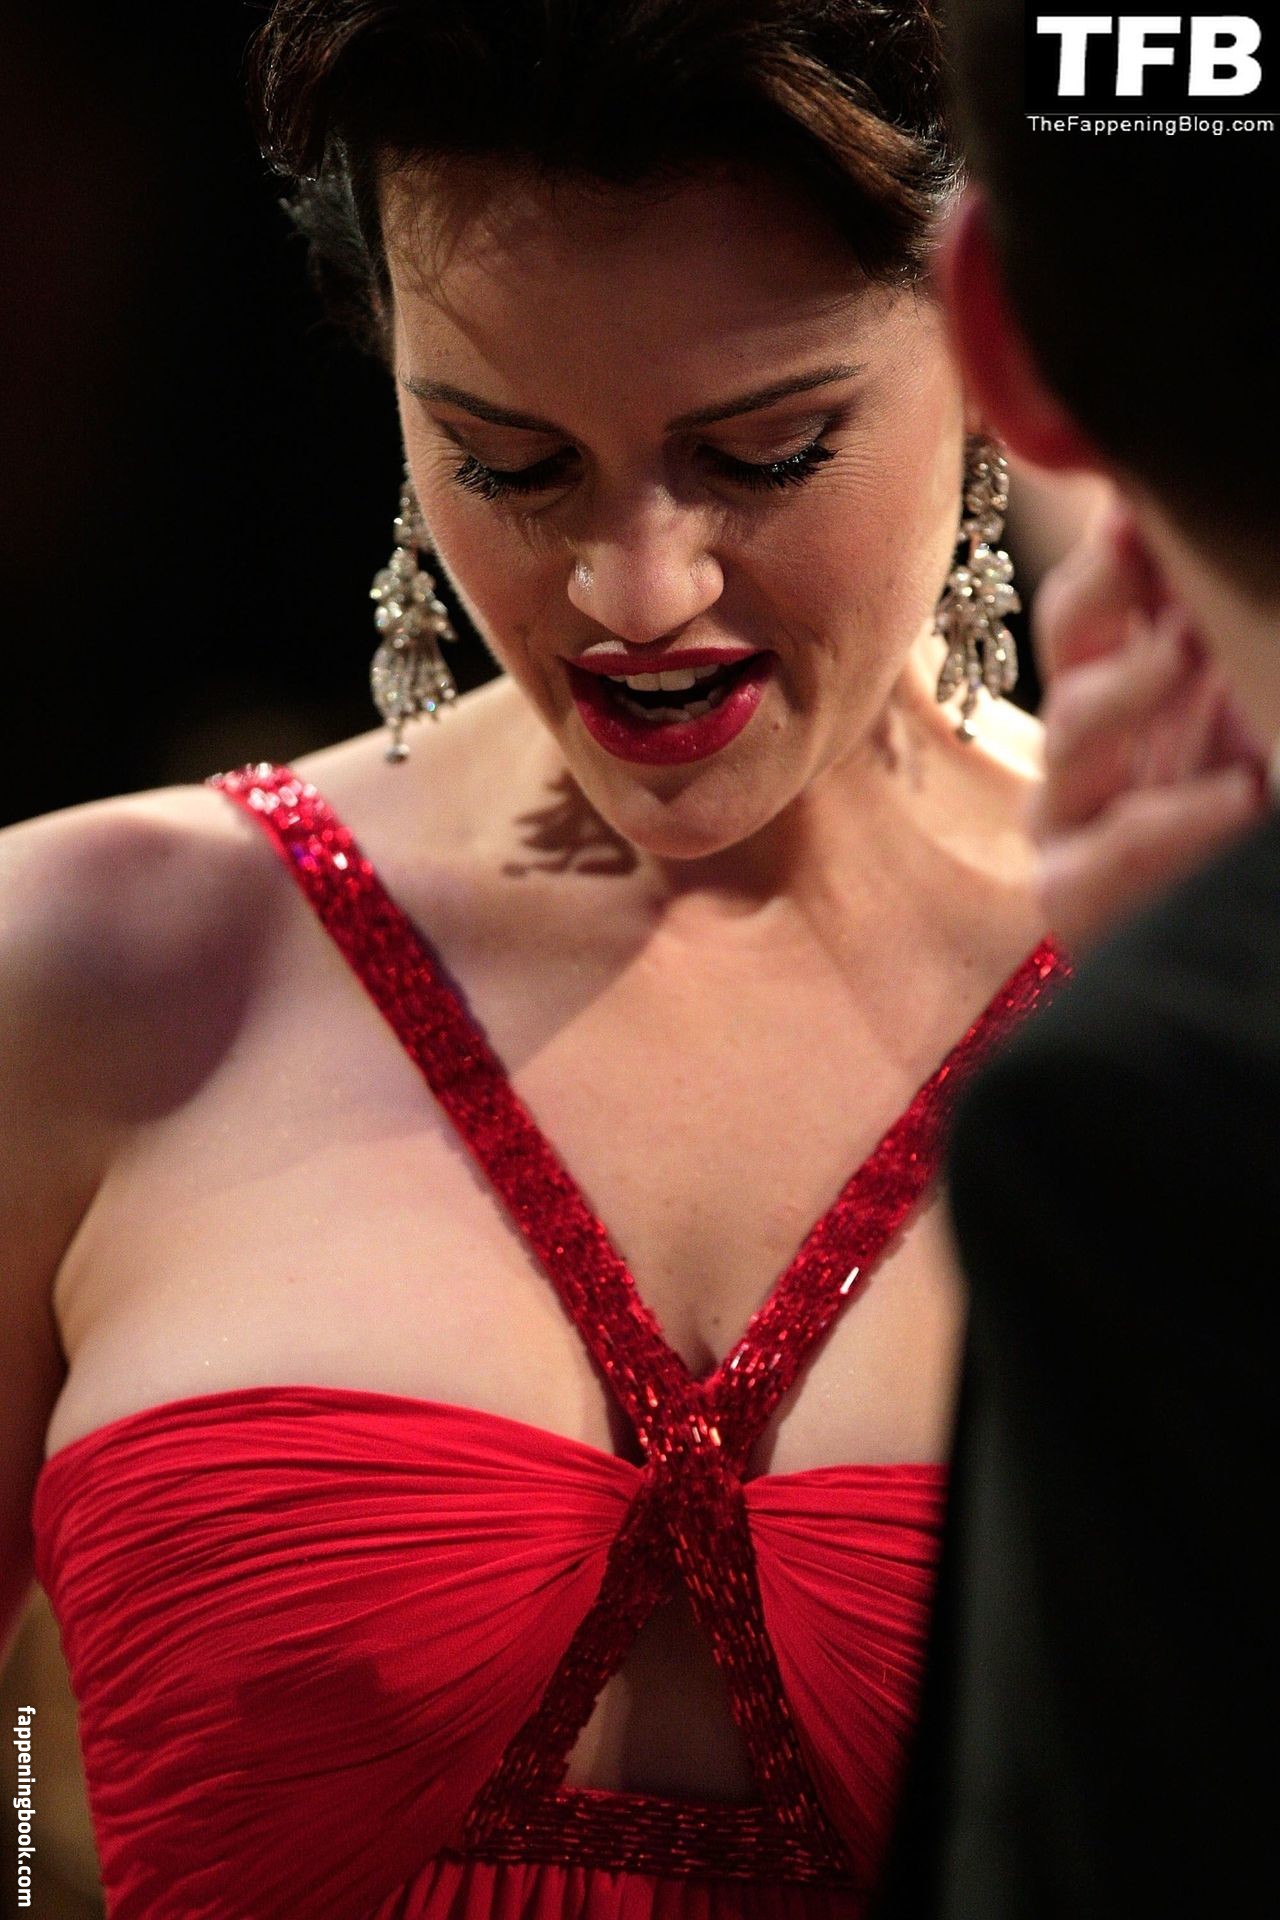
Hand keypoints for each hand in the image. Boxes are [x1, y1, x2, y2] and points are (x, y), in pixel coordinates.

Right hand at [1029, 505, 1269, 954]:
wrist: (1252, 915)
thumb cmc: (1267, 800)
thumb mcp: (1253, 694)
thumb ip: (1209, 630)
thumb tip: (1155, 527)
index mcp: (1138, 687)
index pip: (1097, 597)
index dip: (1113, 550)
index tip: (1144, 509)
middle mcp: (1095, 745)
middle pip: (1065, 643)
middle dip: (1109, 590)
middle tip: (1171, 555)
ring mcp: (1072, 823)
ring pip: (1068, 738)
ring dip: (1134, 689)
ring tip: (1204, 655)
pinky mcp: (1073, 900)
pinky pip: (1087, 858)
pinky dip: (1165, 824)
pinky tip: (1239, 797)